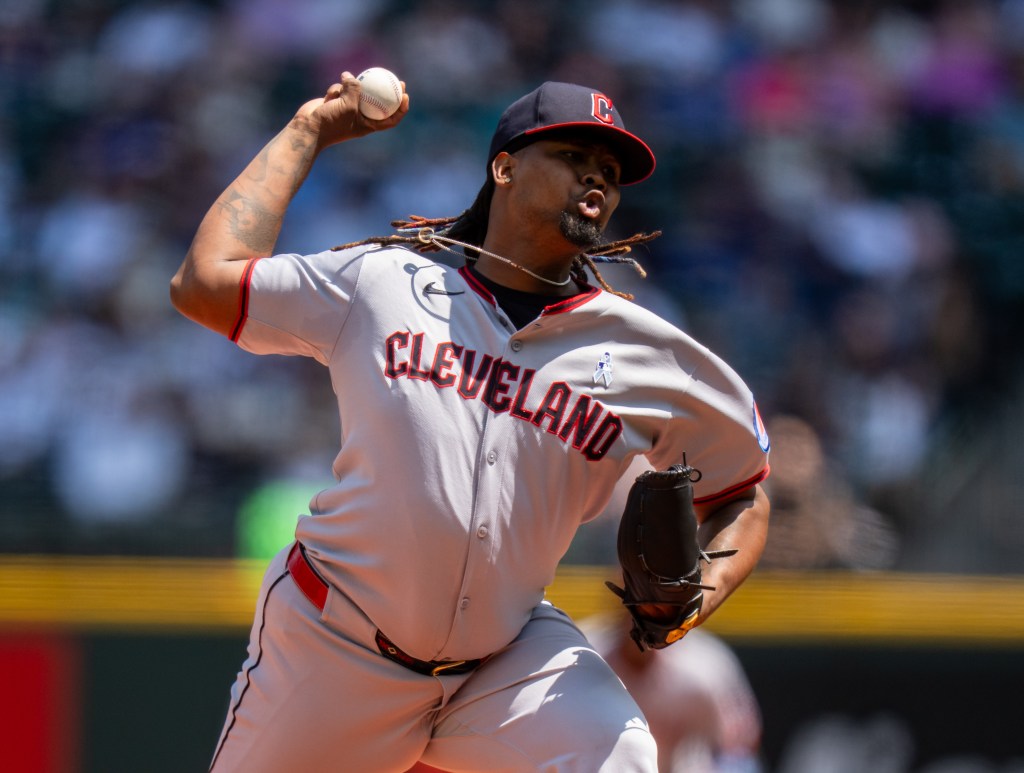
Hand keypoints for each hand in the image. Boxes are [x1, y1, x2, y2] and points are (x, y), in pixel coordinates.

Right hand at [292, 71, 408, 151]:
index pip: (391, 118)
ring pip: (356, 90)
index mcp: (369, 125)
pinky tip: (328, 98)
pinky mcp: (337, 101)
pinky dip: (335, 90)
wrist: (308, 128)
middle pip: (379, 101)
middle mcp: (361, 116)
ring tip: (339, 96)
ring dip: (348, 89)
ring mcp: (349, 108)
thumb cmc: (331, 123)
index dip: (401, 108)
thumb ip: (353, 88)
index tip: (405, 95)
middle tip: (394, 78)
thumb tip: (349, 75)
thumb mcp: (347, 105)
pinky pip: (341, 88)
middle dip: (387, 89)